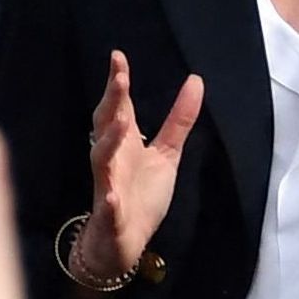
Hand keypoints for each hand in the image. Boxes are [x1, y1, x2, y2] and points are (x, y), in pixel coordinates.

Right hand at [81, 49, 202, 288]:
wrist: (123, 241)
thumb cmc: (141, 194)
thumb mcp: (167, 154)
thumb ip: (179, 120)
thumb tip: (196, 80)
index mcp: (125, 142)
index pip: (119, 106)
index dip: (117, 82)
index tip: (118, 56)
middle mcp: (112, 159)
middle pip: (106, 125)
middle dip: (112, 102)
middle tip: (120, 78)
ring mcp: (108, 186)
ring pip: (101, 159)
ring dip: (109, 140)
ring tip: (121, 120)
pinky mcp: (110, 215)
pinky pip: (107, 207)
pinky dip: (109, 201)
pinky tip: (111, 195)